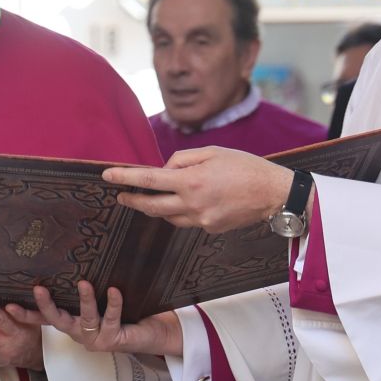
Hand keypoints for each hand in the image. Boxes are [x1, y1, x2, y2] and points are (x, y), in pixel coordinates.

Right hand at [6, 280, 182, 358]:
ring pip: (86, 319)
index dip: (26, 314)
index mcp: (72, 324)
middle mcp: (80, 333)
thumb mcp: (98, 299)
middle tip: (38, 289)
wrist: (150, 332)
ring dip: (85, 301)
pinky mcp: (114, 339)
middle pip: (58, 321)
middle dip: (47, 306)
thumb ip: (82, 287)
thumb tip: (70, 256)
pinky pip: (112, 318)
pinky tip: (113, 290)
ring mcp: (96, 338)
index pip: (44, 319)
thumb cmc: (122, 312)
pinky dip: (113, 303)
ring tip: (83, 283)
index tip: (8, 306)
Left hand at [102, 147, 293, 230]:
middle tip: (120, 195)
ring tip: (149, 197)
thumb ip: (183, 160)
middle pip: (151, 206)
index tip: (107, 176)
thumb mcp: (212, 152)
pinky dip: (182, 210)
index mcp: (191, 181)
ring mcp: (201, 221)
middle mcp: (192, 205)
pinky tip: (189, 201)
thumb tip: (164, 171)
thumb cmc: (245, 167)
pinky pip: (187, 220)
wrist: (274, 193)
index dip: (125, 178)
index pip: (148, 181)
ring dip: (156, 207)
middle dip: (132, 200)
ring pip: (168, 217)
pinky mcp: (210, 229)